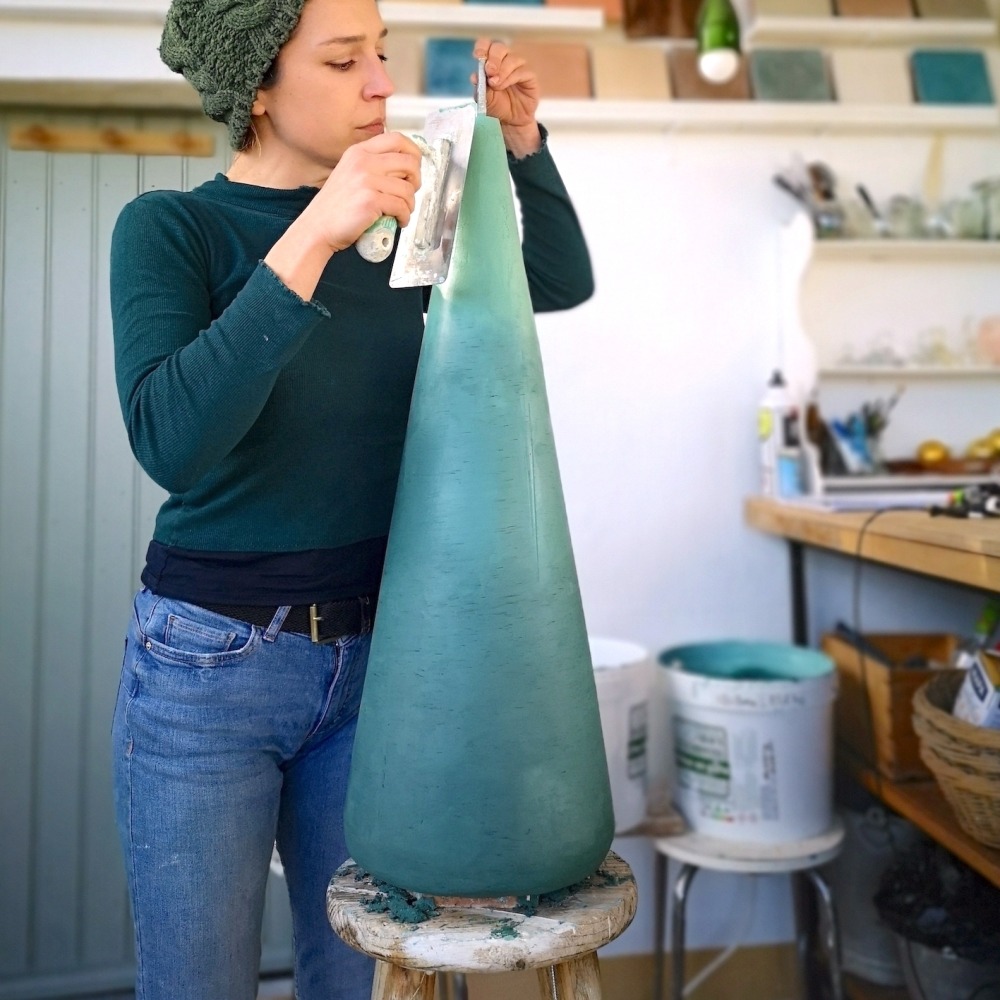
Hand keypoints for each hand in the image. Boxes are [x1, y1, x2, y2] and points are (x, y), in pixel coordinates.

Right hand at [305, 131, 422, 253]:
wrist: (318, 227)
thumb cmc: (336, 207)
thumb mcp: (350, 174)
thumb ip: (372, 166)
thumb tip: (403, 168)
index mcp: (359, 152)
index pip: (397, 139)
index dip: (414, 153)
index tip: (415, 167)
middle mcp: (363, 162)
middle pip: (409, 162)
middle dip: (416, 180)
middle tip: (410, 193)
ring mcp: (366, 180)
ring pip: (408, 189)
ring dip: (410, 204)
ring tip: (402, 212)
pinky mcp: (370, 201)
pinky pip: (402, 206)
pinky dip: (405, 216)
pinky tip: (399, 221)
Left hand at [471, 39, 541, 157]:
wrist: (511, 121)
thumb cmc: (498, 106)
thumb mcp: (485, 99)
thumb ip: (480, 87)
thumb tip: (474, 77)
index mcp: (491, 61)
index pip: (487, 45)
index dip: (482, 47)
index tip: (477, 56)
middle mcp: (505, 60)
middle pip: (499, 48)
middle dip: (493, 58)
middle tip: (489, 72)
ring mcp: (518, 66)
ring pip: (511, 59)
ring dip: (501, 71)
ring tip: (494, 85)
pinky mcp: (529, 75)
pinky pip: (521, 71)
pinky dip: (510, 77)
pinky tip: (502, 86)